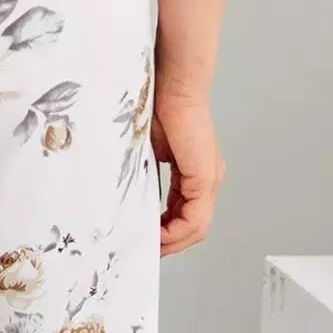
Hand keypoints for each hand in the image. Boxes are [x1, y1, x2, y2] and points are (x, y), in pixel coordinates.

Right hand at [151, 82, 225, 254]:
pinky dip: (176, 231)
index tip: (144, 238)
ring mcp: (208, 178)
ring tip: (148, 247)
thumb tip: (124, 194)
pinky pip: (194, 218)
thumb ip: (142, 172)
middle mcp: (206, 177)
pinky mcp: (205, 177)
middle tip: (145, 251)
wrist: (172, 82)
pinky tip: (158, 235)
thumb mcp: (144, 148)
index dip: (165, 230)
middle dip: (168, 242)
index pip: (183, 212)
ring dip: (171, 241)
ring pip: (195, 226)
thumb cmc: (156, 103)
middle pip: (192, 225)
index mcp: (193, 170)